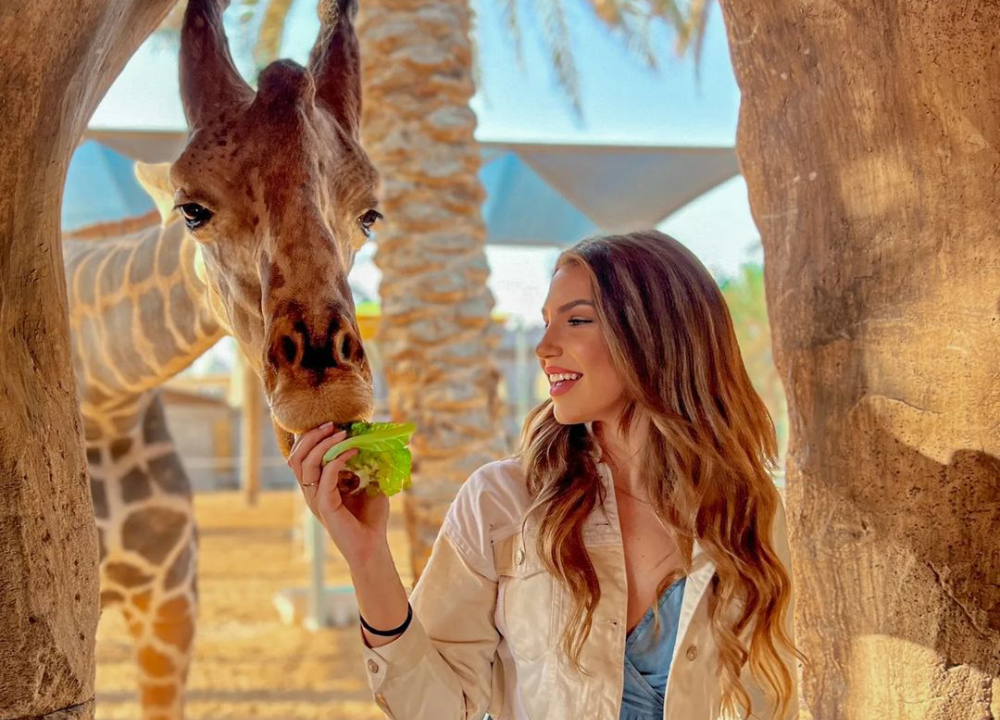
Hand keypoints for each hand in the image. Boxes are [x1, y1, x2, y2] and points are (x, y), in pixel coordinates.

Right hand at [288, 423, 390, 567]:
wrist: (372, 546)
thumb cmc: (370, 517)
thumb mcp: (369, 483)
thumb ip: (367, 464)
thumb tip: (375, 439)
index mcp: (317, 485)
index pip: (300, 456)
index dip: (311, 437)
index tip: (332, 423)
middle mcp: (311, 491)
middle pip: (296, 457)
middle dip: (312, 436)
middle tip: (333, 424)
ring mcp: (315, 499)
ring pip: (305, 464)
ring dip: (323, 444)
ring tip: (342, 433)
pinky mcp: (325, 506)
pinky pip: (324, 477)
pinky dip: (337, 460)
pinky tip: (353, 452)